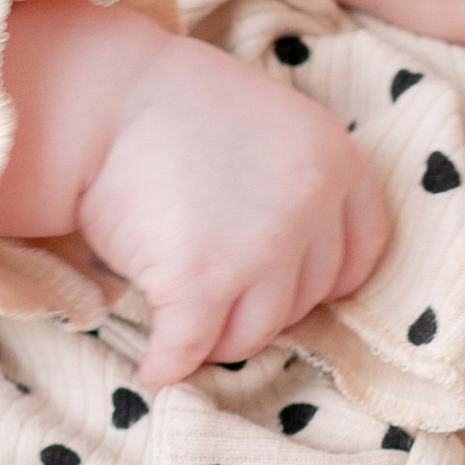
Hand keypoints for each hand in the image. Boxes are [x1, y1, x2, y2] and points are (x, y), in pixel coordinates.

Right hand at [0, 0, 388, 388]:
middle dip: (262, 305)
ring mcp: (260, 247)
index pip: (362, 250)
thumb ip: (298, 184)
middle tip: (219, 296)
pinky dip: (170, 363)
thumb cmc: (174, 107)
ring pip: (255, 332)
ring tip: (186, 326)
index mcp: (335, 161)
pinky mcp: (201, 281)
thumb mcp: (270, 124)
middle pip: (306, 299)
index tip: (292, 285)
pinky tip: (156, 366)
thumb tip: (297, 261)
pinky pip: (192, 347)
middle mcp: (310, 206)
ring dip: (218, 339)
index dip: (325, 278)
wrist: (102, 97)